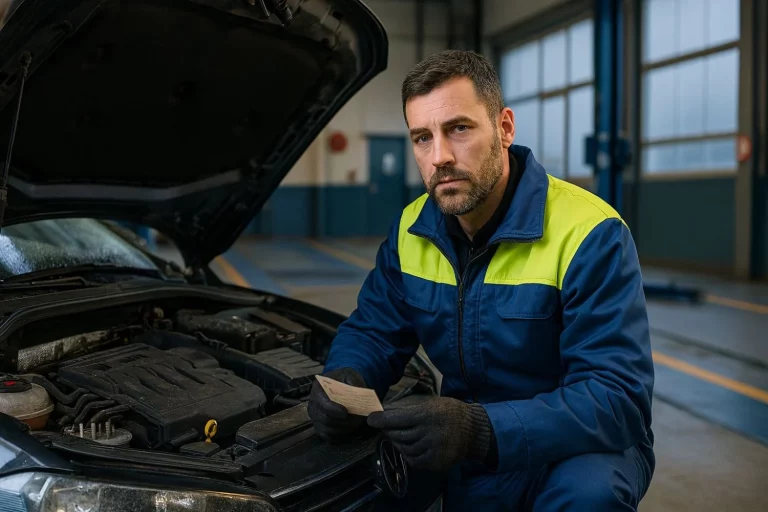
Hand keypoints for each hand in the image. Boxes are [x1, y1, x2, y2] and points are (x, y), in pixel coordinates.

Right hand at [307, 368, 367, 441]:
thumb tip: (360, 397)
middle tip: (358, 420)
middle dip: (343, 422)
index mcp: (318, 389)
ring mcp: (315, 417)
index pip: (323, 404)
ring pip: (327, 430)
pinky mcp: (320, 426)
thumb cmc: (345, 379)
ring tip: (356, 424)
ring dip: (343, 429)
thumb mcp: (350, 375)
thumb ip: (355, 385)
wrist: (342, 383)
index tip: (346, 413)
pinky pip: (327, 437)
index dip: (334, 410)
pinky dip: (339, 436)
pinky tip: (349, 430)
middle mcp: (313, 404)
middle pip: (325, 419)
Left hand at [367, 396, 491, 471]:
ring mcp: (432, 448)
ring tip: (397, 437)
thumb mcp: (432, 403)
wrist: (473, 430)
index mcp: (427, 415)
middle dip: (389, 431)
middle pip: (399, 434)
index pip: (398, 418)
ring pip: (405, 448)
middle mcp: (428, 432)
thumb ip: (411, 408)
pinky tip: (408, 448)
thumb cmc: (450, 412)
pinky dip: (408, 454)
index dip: (382, 419)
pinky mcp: (435, 461)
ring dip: (398, 443)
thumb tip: (387, 409)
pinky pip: (414, 460)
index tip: (371, 419)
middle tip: (385, 428)